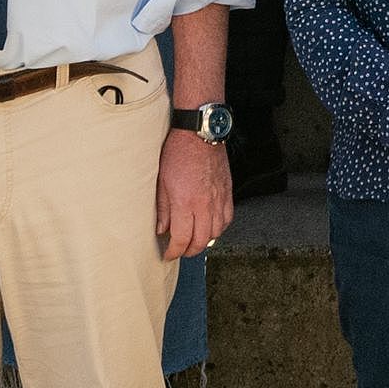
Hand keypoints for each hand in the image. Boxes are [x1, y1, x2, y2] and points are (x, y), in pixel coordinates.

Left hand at [156, 126, 235, 259]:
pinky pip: (227, 219)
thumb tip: (162, 229)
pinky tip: (210, 227)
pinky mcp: (227, 192)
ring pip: (216, 233)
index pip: (181, 238)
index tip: (168, 254)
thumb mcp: (161, 181)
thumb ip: (162, 209)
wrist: (200, 133)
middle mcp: (205, 204)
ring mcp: (218, 199)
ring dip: (204, 241)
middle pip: (200, 241)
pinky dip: (218, 228)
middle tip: (179, 251)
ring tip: (193, 241)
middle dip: (188, 251)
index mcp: (185, 202)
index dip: (174, 251)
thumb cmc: (178, 152)